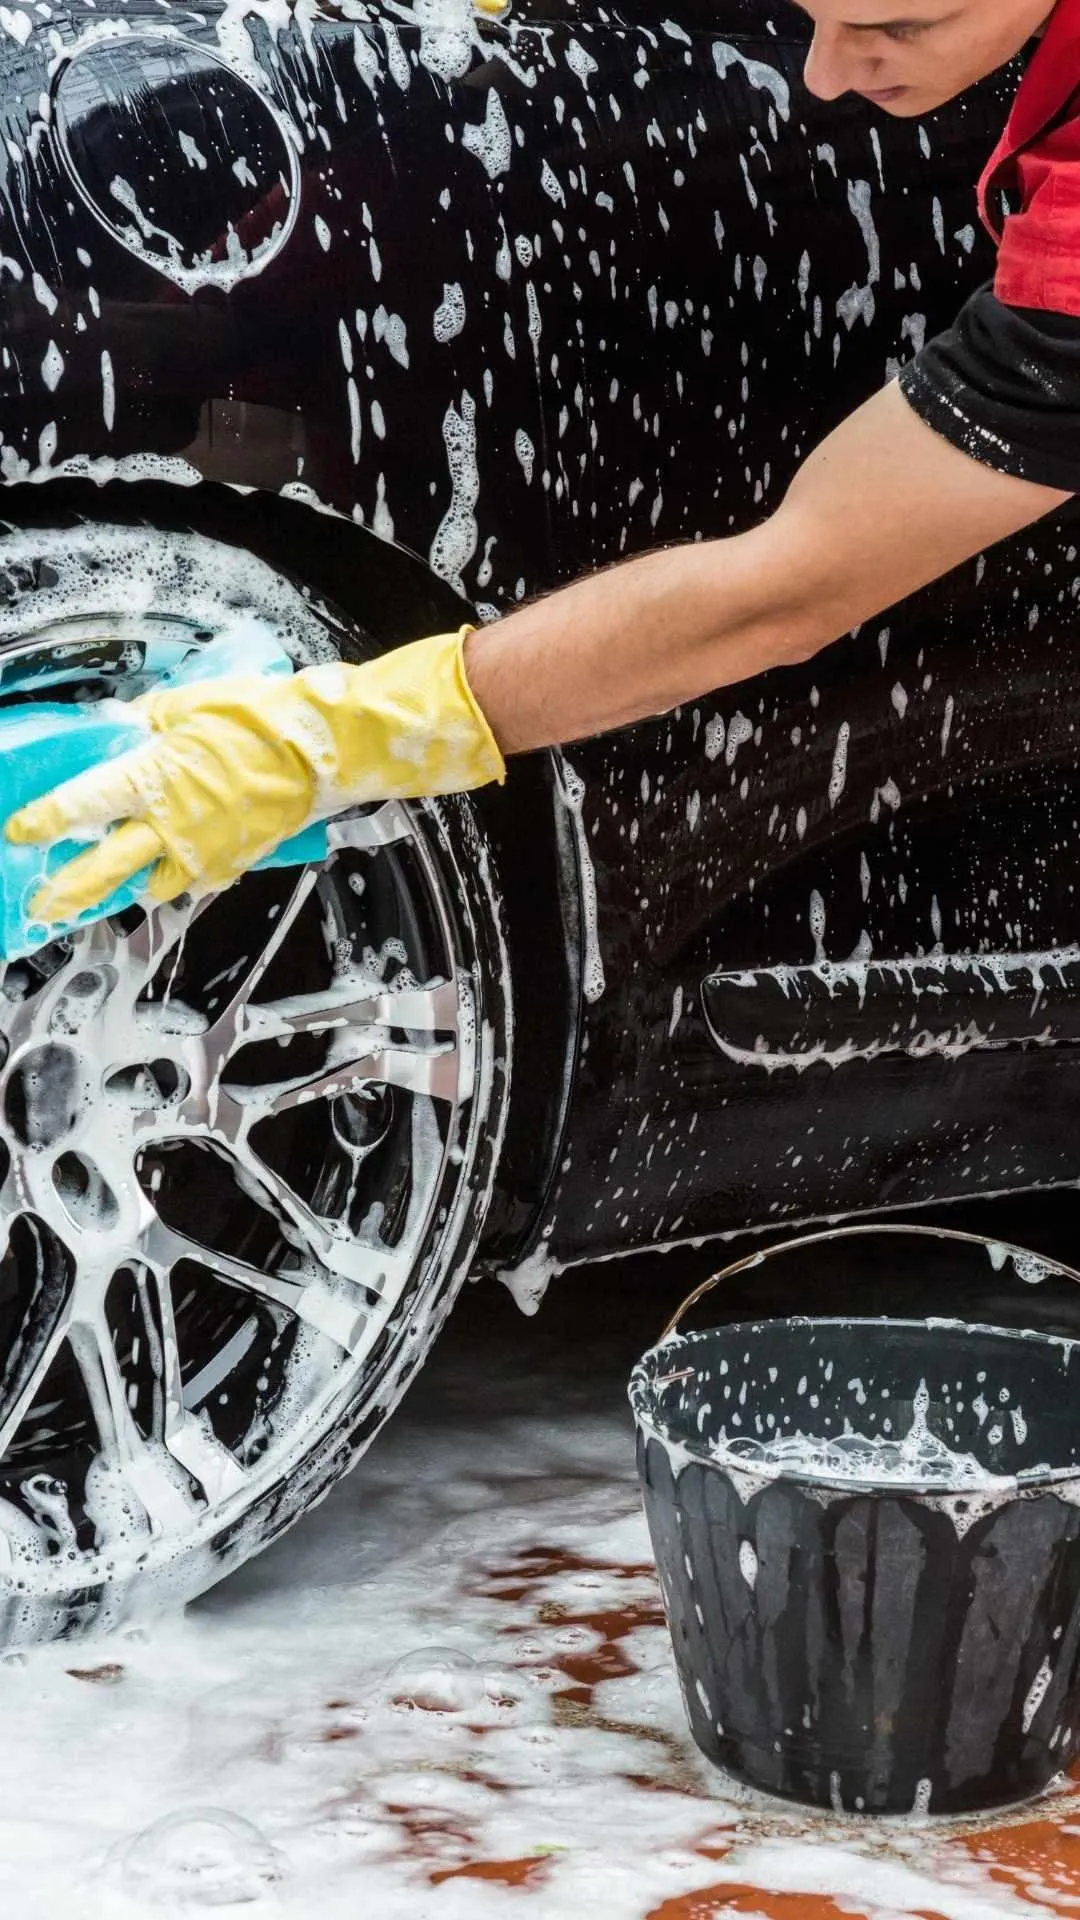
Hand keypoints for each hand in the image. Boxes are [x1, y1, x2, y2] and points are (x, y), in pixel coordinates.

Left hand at [6, 626, 503, 922]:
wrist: (324, 748)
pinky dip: (185, 874)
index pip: (81, 804)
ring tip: (122, 881)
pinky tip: (183, 863)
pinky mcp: (235, 861)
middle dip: (70, 889)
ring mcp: (204, 848)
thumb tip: (128, 727)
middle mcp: (170, 823)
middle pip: (104, 867)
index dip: (46, 821)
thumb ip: (152, 722)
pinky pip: (198, 878)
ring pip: (154, 884)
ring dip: (134, 883)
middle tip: (45, 904)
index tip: (22, 831)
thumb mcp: (193, 704)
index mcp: (151, 777)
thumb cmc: (262, 718)